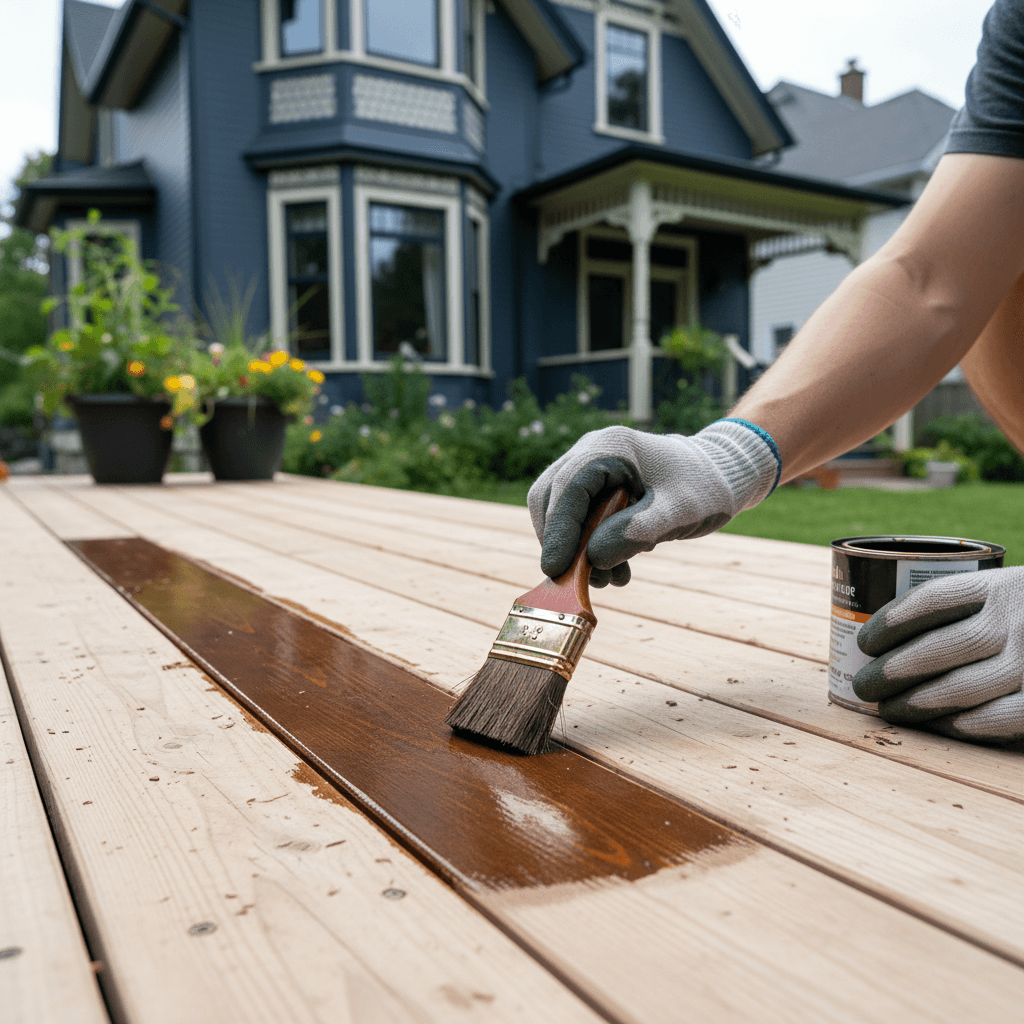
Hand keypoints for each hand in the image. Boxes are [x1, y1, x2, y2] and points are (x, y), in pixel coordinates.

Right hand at [527, 420, 780, 586]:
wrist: (720, 476)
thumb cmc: (704, 488)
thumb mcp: (678, 512)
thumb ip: (637, 531)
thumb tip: (593, 558)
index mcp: (610, 447)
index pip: (568, 489)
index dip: (558, 531)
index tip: (555, 570)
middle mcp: (592, 450)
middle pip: (552, 498)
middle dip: (562, 543)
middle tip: (578, 580)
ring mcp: (591, 467)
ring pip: (560, 510)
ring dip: (575, 549)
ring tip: (609, 578)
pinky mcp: (596, 487)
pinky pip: (577, 517)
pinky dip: (588, 546)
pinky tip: (615, 568)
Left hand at [853, 567, 1023, 743]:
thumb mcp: (1014, 594)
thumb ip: (972, 606)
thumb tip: (889, 638)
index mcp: (1005, 586)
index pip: (933, 600)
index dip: (891, 622)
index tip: (864, 640)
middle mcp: (1021, 620)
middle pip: (940, 648)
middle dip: (893, 670)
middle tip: (865, 684)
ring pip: (962, 688)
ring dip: (917, 703)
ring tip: (887, 708)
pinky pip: (998, 719)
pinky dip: (961, 724)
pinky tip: (935, 725)